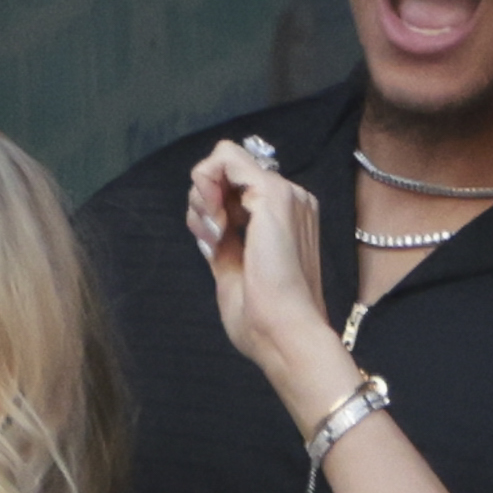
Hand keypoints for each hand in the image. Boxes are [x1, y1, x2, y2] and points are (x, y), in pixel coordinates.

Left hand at [185, 139, 347, 411]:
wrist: (282, 333)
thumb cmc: (261, 317)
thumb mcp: (232, 270)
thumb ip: (223, 241)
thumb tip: (206, 221)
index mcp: (284, 218)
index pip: (234, 187)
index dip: (208, 207)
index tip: (209, 241)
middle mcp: (291, 199)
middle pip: (225, 170)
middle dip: (201, 200)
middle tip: (209, 237)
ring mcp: (285, 194)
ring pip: (222, 160)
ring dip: (202, 196)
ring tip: (214, 235)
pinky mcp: (273, 194)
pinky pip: (225, 159)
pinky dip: (205, 186)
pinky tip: (214, 225)